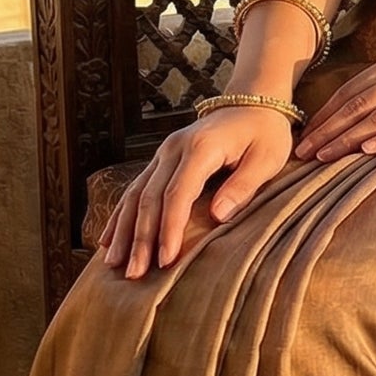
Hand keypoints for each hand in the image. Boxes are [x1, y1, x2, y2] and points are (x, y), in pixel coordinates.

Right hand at [98, 104, 295, 277]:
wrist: (252, 102)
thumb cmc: (264, 133)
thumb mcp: (266, 158)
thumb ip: (243, 185)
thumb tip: (217, 216)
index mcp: (200, 148)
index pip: (177, 194)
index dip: (169, 228)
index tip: (166, 259)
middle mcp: (173, 149)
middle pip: (149, 198)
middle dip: (140, 238)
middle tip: (135, 273)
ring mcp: (163, 153)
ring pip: (135, 194)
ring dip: (123, 231)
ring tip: (114, 264)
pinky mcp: (160, 160)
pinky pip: (134, 189)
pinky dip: (120, 216)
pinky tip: (108, 240)